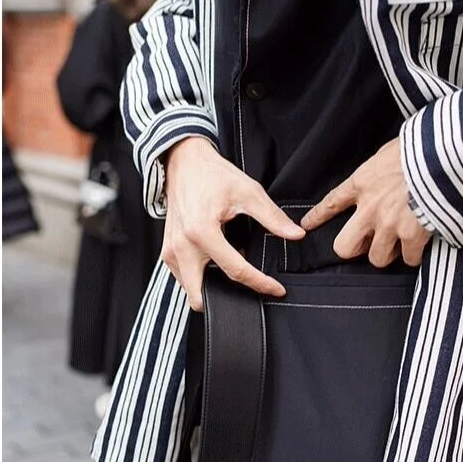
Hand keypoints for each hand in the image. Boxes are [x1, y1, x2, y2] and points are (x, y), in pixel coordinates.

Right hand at [161, 138, 304, 311]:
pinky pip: (183, 278)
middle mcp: (182, 246)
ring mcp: (170, 250)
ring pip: (191, 290)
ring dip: (211, 287)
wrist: (184, 162)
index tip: (276, 289)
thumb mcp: (248, 191)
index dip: (260, 284)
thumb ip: (272, 217)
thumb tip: (295, 235)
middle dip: (224, 299)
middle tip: (248, 287)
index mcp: (201, 232)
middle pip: (201, 296)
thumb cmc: (212, 175)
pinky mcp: (167, 251)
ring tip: (231, 266)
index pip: (235, 271)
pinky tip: (216, 260)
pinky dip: (200, 277)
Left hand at [300, 138, 431, 266]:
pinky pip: (408, 259)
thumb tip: (386, 172)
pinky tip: (421, 246)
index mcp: (362, 183)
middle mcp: (369, 208)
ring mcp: (388, 224)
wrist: (440, 156)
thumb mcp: (388, 151)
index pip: (332, 203)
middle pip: (345, 247)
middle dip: (356, 249)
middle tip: (369, 244)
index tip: (308, 225)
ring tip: (400, 244)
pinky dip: (415, 255)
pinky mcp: (411, 235)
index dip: (318, 217)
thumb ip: (380, 169)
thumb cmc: (419, 147)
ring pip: (377, 259)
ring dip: (388, 254)